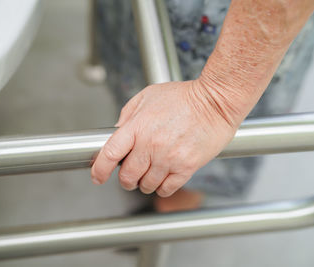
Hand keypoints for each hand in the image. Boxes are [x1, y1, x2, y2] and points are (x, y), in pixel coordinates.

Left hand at [91, 80, 237, 196]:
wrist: (215, 102)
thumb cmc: (184, 97)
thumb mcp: (148, 96)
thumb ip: (128, 115)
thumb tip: (116, 133)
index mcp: (137, 126)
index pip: (110, 154)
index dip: (99, 169)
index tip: (97, 176)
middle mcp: (151, 145)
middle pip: (127, 176)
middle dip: (125, 179)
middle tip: (129, 176)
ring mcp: (169, 158)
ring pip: (146, 185)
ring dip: (144, 184)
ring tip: (149, 174)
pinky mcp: (186, 167)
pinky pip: (166, 189)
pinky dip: (161, 188)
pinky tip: (163, 179)